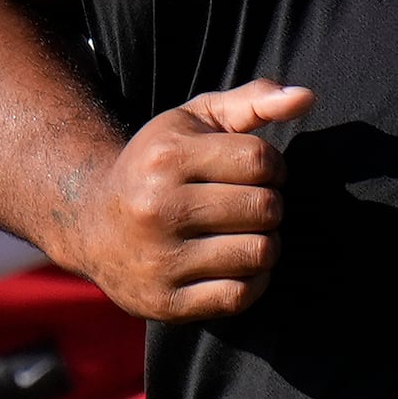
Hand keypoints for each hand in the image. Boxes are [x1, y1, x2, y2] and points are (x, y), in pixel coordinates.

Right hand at [69, 80, 304, 320]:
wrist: (90, 224)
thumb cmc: (157, 166)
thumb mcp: (194, 121)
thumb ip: (252, 102)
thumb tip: (306, 97)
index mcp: (167, 157)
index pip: (261, 160)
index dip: (274, 166)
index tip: (259, 172)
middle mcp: (160, 208)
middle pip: (265, 208)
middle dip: (270, 205)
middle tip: (251, 205)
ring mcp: (161, 259)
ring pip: (259, 253)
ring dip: (266, 244)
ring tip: (245, 233)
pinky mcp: (166, 301)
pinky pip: (239, 296)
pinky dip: (252, 281)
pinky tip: (237, 264)